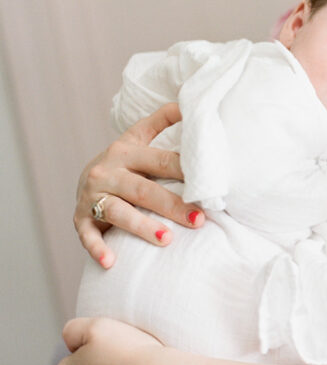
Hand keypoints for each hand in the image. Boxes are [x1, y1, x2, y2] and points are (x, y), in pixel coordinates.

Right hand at [75, 102, 203, 266]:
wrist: (86, 179)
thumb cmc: (125, 162)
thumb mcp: (138, 137)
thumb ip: (162, 120)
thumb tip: (189, 102)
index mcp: (126, 150)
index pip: (159, 160)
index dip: (184, 170)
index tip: (208, 181)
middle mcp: (107, 171)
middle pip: (143, 189)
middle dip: (172, 204)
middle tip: (199, 219)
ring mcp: (92, 195)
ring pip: (118, 212)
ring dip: (142, 227)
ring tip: (166, 239)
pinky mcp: (80, 218)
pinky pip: (88, 235)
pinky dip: (98, 249)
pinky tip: (112, 262)